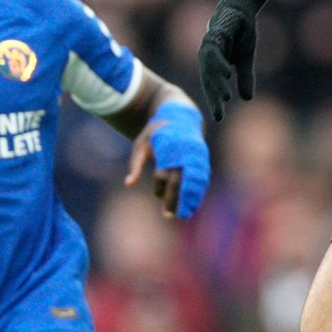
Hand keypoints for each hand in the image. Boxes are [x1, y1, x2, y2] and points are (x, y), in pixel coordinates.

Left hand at [125, 101, 209, 218]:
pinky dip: (200, 190)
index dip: (160, 186)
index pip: (164, 171)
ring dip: (191, 197)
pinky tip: (195, 203)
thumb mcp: (141, 143)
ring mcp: (196, 153)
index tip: (157, 196)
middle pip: (180, 178)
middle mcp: (184, 151)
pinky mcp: (203, 157)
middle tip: (170, 216)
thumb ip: (135, 163)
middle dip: (176, 198)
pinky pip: (203, 176)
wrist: (182, 115)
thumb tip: (128, 183)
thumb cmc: (157, 132)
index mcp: (167, 146)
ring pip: (195, 179)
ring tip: (186, 214)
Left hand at [198, 0, 268, 120]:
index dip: (215, 101)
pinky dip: (219, 64)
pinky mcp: (216, 34)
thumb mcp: (245, 58)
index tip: (219, 118)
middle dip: (213, 96)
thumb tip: (246, 99)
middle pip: (208, 80)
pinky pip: (215, 52)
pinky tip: (227, 74)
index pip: (212, 85)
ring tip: (225, 97)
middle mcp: (208, 55)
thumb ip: (244, 77)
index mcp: (214, 62)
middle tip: (219, 113)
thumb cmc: (242, 31)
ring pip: (209, 69)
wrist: (244, 8)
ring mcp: (210, 44)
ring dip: (216, 83)